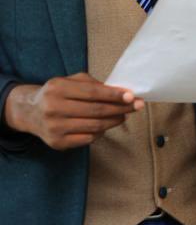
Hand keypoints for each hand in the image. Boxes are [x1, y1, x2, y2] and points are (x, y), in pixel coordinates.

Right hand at [3, 73, 141, 149]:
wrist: (30, 112)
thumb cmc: (57, 93)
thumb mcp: (71, 81)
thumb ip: (95, 85)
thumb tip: (122, 92)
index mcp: (58, 89)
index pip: (93, 93)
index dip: (114, 95)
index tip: (132, 96)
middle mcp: (54, 109)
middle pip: (97, 111)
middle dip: (121, 108)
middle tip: (137, 106)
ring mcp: (55, 128)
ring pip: (95, 126)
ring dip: (115, 121)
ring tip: (124, 115)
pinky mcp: (57, 143)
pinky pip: (88, 138)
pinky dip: (101, 132)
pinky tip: (106, 125)